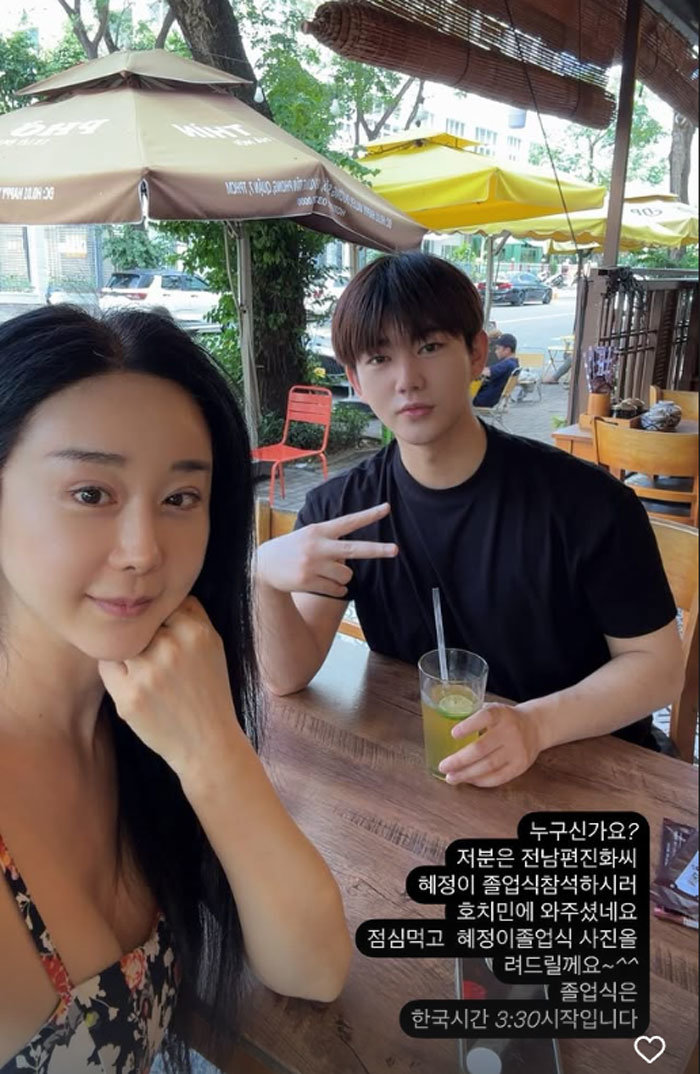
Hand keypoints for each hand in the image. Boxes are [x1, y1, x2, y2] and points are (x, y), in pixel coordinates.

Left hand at [98, 596, 241, 778]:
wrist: (207, 742)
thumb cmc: (209, 691)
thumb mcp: (213, 646)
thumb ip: (191, 615)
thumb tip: (161, 592)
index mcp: (196, 632)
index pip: (163, 605)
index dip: (160, 620)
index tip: (164, 633)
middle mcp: (171, 648)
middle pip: (139, 623)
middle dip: (143, 635)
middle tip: (153, 655)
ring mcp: (147, 673)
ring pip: (120, 642)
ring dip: (126, 652)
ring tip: (144, 670)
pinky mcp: (128, 697)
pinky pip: (107, 667)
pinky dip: (115, 672)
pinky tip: (135, 685)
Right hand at [256, 502, 397, 597]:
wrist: (264, 566)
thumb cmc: (293, 549)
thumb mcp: (309, 536)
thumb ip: (330, 541)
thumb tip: (352, 558)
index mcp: (319, 530)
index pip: (348, 521)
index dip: (368, 515)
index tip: (387, 508)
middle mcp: (317, 546)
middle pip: (354, 549)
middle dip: (377, 550)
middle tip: (396, 550)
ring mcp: (313, 565)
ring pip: (346, 575)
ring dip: (342, 577)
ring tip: (325, 571)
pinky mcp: (308, 581)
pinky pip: (337, 589)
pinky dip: (336, 589)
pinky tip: (322, 582)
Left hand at [437, 702, 541, 786]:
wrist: (536, 726)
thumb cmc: (505, 719)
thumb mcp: (492, 709)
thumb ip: (472, 716)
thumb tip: (441, 726)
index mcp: (500, 714)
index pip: (485, 717)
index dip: (469, 726)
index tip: (452, 733)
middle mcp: (510, 731)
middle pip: (482, 748)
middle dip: (459, 760)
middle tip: (443, 766)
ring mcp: (517, 750)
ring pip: (489, 766)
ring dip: (467, 774)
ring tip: (451, 777)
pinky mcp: (520, 765)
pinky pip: (498, 777)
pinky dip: (481, 781)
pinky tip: (469, 780)